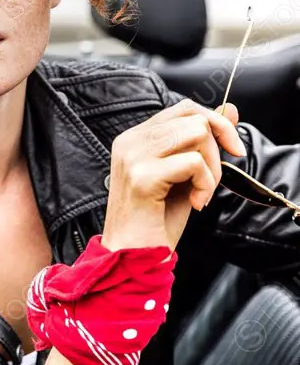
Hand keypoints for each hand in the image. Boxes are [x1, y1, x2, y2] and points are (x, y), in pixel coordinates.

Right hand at [102, 99, 245, 251]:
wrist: (133, 255)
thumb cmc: (155, 220)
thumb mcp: (184, 175)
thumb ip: (201, 142)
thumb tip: (229, 110)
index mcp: (135, 138)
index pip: (183, 109)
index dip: (215, 123)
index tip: (233, 150)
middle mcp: (130, 141)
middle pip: (193, 118)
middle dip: (217, 149)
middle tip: (210, 182)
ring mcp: (133, 157)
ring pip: (196, 134)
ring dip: (211, 168)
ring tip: (201, 192)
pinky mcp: (142, 177)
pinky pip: (194, 163)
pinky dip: (205, 185)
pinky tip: (196, 203)